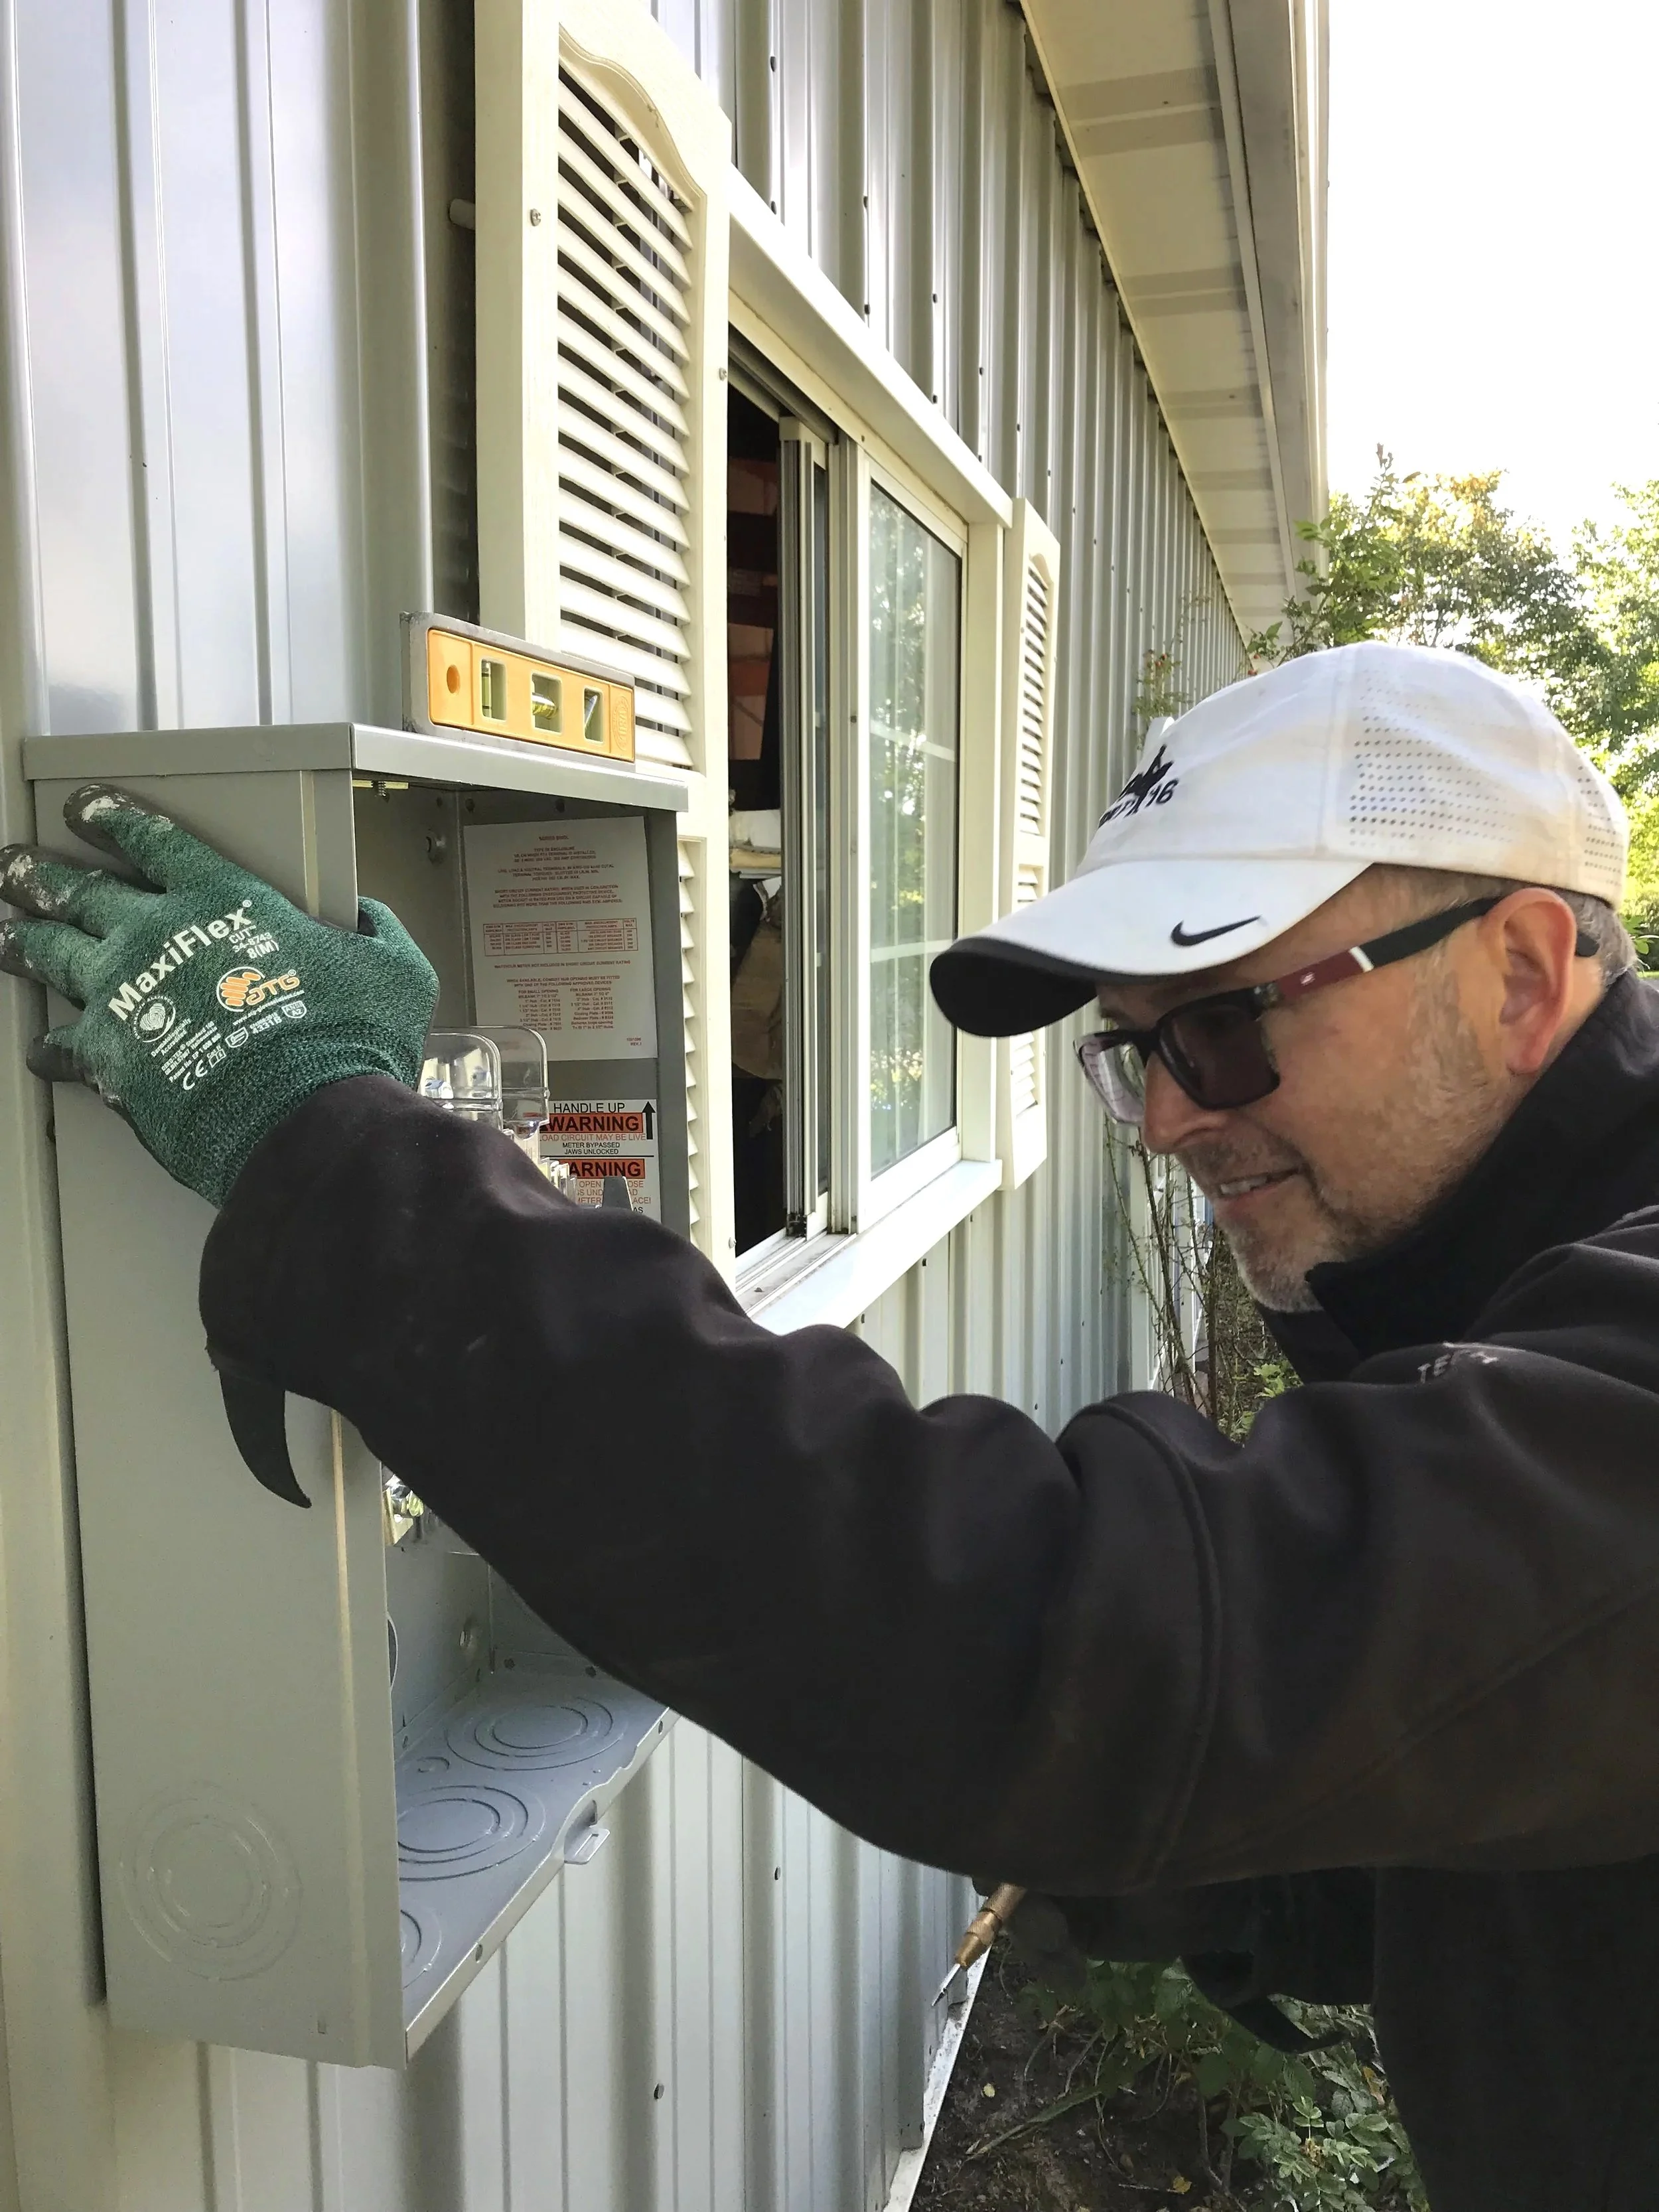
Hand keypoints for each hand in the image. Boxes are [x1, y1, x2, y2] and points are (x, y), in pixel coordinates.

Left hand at [0, 783, 438, 1204]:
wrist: (307, 1118)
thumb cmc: (349, 1040)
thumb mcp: (393, 971)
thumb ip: (378, 934)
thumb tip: (371, 918)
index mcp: (224, 899)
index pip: (152, 839)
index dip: (113, 818)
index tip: (85, 808)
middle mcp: (157, 934)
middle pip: (77, 890)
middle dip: (39, 874)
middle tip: (15, 867)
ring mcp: (124, 994)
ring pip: (49, 953)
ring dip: (22, 940)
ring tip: (6, 933)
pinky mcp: (109, 1058)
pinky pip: (61, 1045)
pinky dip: (51, 1047)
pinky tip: (44, 1048)